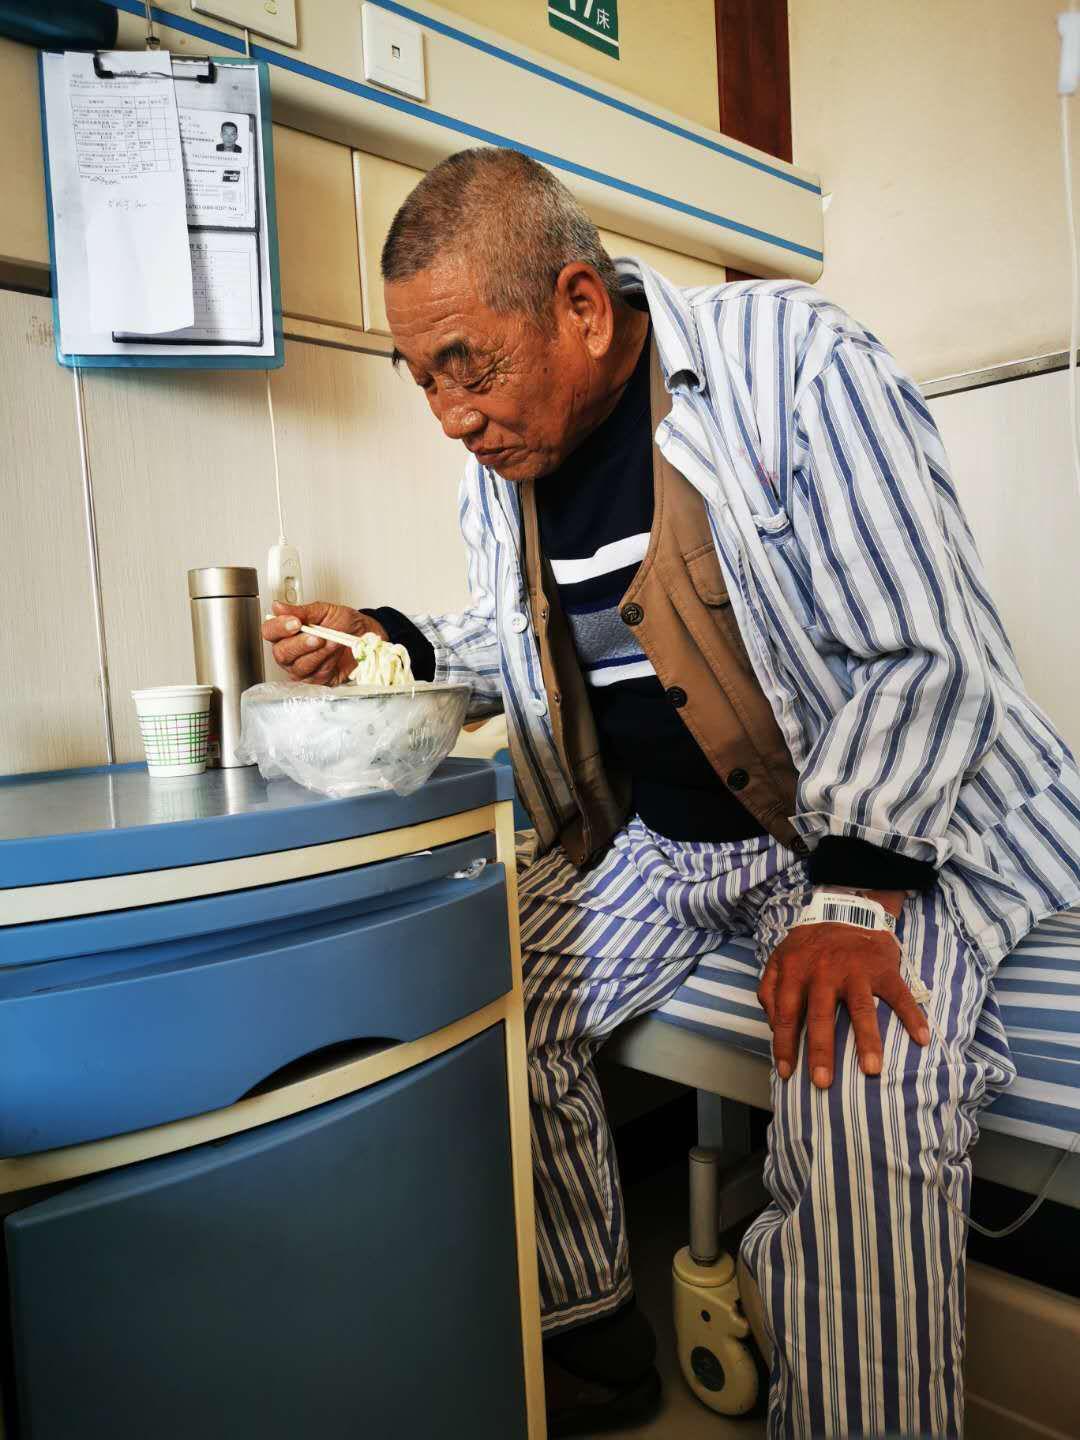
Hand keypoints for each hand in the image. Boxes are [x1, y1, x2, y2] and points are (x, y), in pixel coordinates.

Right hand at [261, 601, 387, 686]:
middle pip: (281, 653)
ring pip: (299, 666)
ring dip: (318, 653)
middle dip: (300, 644)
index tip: (295, 622)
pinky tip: (334, 654)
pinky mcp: (316, 680)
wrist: (365, 636)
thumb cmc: (343, 623)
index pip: (270, 631)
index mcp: (287, 632)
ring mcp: (302, 668)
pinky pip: (315, 676)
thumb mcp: (324, 610)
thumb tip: (278, 607)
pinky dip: (326, 663)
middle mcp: (291, 652)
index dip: (279, 628)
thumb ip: (301, 611)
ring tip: (332, 642)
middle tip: (317, 636)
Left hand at [757, 900, 929, 1087]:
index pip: (787, 1014)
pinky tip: (921, 1039)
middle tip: (822, 1083)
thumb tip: (773, 1026)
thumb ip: (769, 989)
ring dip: (867, 1041)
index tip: (788, 1073)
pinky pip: (899, 995)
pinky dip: (912, 1017)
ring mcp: (856, 970)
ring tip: (870, 1070)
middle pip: (821, 1016)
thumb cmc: (810, 944)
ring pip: (861, 1009)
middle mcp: (825, 971)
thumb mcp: (780, 958)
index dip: (785, 1045)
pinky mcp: (883, 969)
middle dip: (820, 1052)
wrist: (847, 909)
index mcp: (796, 971)